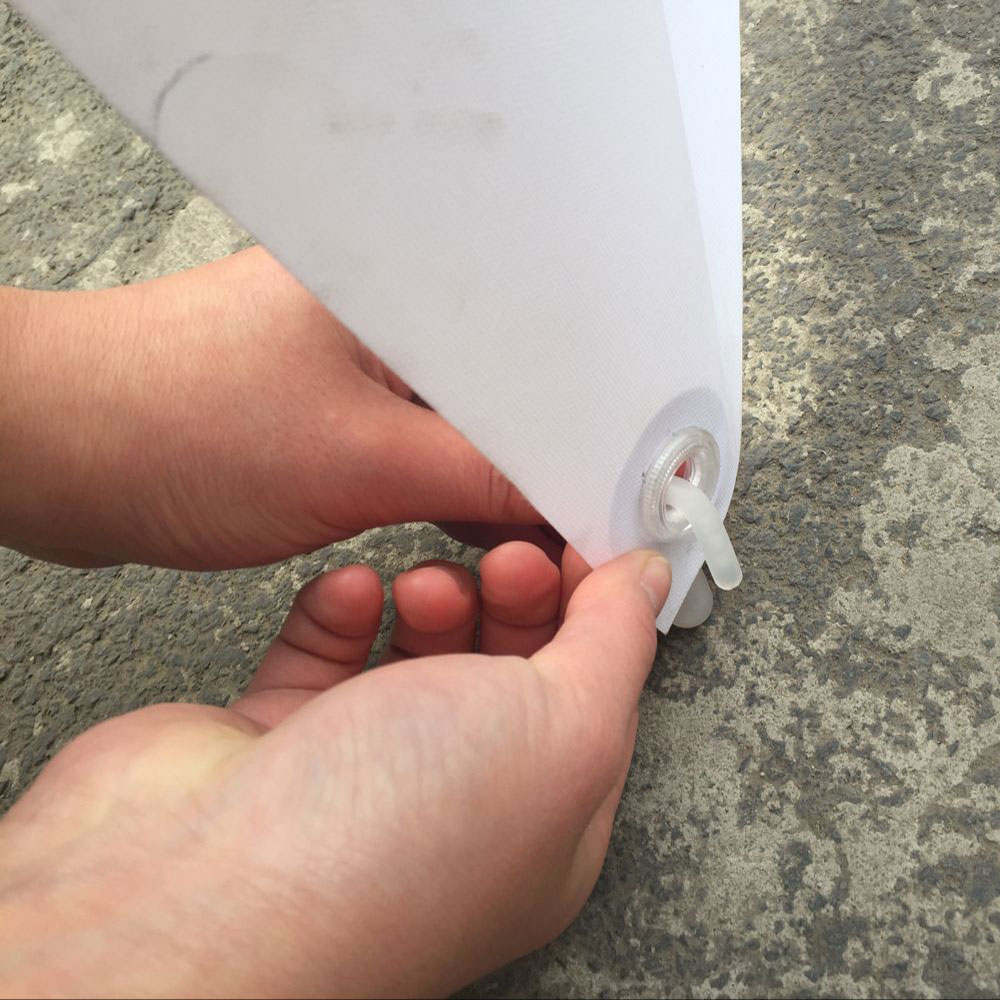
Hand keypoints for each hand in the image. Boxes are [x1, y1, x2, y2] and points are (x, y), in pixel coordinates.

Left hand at [0, 247, 538, 568]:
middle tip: (565, 521)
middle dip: (529, 457)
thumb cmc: (168, 424)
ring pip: (451, 420)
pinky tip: (452, 523)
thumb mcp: (358, 461)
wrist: (50, 454)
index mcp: (395, 281)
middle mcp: (377, 308)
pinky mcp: (323, 406)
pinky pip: (405, 443)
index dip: (576, 422)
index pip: (528, 348)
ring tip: (508, 530)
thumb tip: (561, 502)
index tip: (605, 487)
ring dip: (478, 478)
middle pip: (495, 385)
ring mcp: (348, 358)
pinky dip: (432, 485)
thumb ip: (477, 478)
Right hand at [0, 542, 669, 997]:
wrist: (195, 890)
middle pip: (508, 667)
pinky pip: (325, 650)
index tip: (578, 543)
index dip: (595, 613)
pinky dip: (341, 610)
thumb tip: (647, 577)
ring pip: (418, 652)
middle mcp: (455, 801)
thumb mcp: (561, 729)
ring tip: (423, 585)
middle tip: (505, 555)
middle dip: (516, 596)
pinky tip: (348, 593)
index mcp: (543, 821)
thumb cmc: (393, 841)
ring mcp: (359, 769)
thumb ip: (615, 643)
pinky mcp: (276, 738)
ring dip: (432, 599)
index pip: (595, 695)